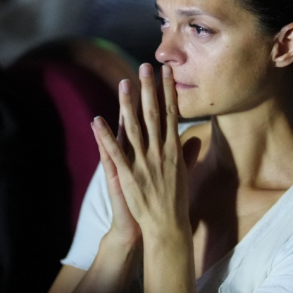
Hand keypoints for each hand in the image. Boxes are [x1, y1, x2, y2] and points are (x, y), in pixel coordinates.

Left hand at [92, 64, 200, 243]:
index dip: (168, 91)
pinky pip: (115, 152)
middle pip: (154, 114)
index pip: (172, 113)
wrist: (167, 226)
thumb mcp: (184, 173)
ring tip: (124, 83)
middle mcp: (160, 152)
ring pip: (134, 127)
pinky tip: (97, 120)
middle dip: (149, 88)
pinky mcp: (128, 175)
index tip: (166, 72)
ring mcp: (144, 163)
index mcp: (173, 150)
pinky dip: (105, 136)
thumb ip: (187, 154)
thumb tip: (195, 138)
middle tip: (146, 66)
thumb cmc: (176, 201)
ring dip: (128, 104)